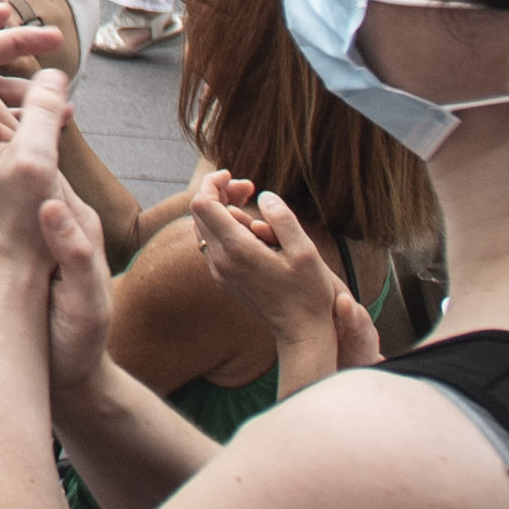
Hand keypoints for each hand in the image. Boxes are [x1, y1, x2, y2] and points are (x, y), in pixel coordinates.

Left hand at [0, 5, 86, 270]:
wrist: (3, 278)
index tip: (9, 12)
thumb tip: (52, 74)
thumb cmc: (15, 227)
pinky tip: (53, 121)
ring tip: (62, 97)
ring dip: (19, 82)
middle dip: (9, 47)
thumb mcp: (35, 161)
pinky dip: (16, 108)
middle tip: (55, 45)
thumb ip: (41, 108)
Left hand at [186, 168, 365, 374]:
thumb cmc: (308, 293)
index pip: (203, 203)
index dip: (213, 183)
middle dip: (219, 193)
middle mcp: (220, 260)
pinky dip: (223, 228)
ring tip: (252, 208)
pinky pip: (211, 244)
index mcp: (237, 249)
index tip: (235, 176)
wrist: (301, 332)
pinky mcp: (223, 279)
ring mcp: (219, 272)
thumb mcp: (306, 251)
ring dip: (221, 210)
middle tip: (248, 188)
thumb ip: (283, 218)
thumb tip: (262, 195)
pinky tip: (249, 230)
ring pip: (202, 228)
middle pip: (199, 212)